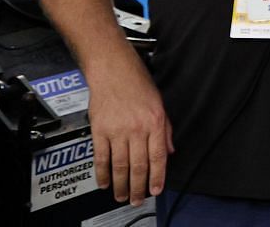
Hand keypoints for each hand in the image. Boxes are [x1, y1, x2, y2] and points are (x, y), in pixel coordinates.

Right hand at [87, 61, 172, 205]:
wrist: (113, 69)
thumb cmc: (137, 82)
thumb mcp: (160, 103)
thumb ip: (165, 130)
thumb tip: (169, 151)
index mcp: (155, 122)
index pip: (158, 157)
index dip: (158, 177)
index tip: (156, 190)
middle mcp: (137, 128)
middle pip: (138, 165)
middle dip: (138, 187)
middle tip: (137, 200)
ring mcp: (117, 130)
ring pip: (120, 165)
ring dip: (121, 184)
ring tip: (121, 196)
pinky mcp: (99, 130)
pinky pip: (101, 157)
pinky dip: (102, 173)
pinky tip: (104, 183)